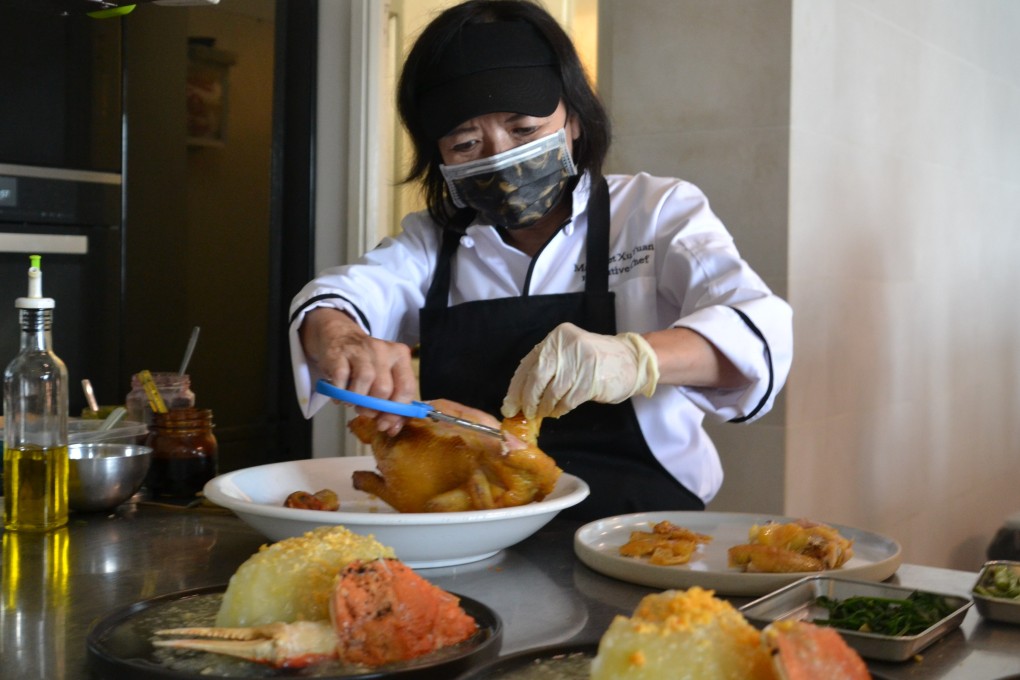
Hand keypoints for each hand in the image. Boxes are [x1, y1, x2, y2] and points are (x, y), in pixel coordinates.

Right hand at [300, 308, 416, 433]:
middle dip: (373, 408)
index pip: (406, 389)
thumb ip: (392, 405)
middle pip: (384, 389)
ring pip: (364, 382)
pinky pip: (341, 378)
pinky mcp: (339, 353)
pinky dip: (339, 391)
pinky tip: (340, 392)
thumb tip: (391, 429)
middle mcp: (384, 350)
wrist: (340, 337)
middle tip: (364, 410)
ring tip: (352, 401)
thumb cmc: (366, 363)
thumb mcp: (384, 377)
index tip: (385, 424)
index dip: (395, 412)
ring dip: (356, 399)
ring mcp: (361, 350)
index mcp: (400, 356)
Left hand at [501, 322, 659, 419]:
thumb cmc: (596, 360)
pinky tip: (558, 411)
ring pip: (551, 392)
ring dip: (544, 407)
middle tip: (524, 413)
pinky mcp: (590, 380)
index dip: (516, 387)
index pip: (528, 364)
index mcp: (556, 337)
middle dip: (527, 399)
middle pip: (536, 378)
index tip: (509, 404)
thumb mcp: (569, 353)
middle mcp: (566, 346)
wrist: (631, 361)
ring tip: (544, 412)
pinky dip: (559, 409)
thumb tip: (520, 393)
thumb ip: (548, 366)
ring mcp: (579, 363)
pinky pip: (567, 401)